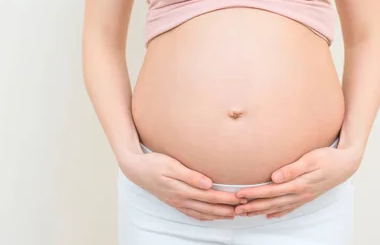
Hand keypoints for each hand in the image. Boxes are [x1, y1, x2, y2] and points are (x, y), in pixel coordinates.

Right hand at [119, 151, 244, 220]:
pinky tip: (211, 215)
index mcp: (182, 190)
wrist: (135, 169)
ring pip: (202, 213)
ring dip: (218, 214)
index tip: (240, 198)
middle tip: (243, 208)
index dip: (226, 198)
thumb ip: (191, 175)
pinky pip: (193, 213)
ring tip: (233, 214)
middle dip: (227, 209)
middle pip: (209, 207)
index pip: (210, 196)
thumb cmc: (153, 163)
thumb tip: (209, 183)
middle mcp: (181, 199)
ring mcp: (177, 202)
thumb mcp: (171, 165)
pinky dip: (205, 216)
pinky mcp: (174, 202)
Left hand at [234, 145, 362, 218]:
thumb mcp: (311, 159)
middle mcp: (300, 193)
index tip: (239, 195)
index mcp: (299, 184)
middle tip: (236, 209)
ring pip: (278, 207)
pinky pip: (289, 207)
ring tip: (246, 213)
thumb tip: (275, 176)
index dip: (254, 194)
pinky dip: (278, 212)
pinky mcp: (307, 196)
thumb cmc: (328, 157)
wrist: (346, 164)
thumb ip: (292, 168)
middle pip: (272, 202)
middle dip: (253, 206)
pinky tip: (270, 215)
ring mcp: (303, 196)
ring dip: (261, 210)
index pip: (271, 191)